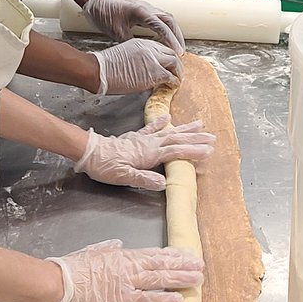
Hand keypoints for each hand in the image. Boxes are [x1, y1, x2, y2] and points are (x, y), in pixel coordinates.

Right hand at [40, 239, 203, 301]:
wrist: (60, 282)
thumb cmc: (72, 268)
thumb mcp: (91, 251)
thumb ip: (107, 248)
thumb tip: (117, 243)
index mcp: (122, 255)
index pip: (152, 253)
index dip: (170, 254)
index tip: (185, 254)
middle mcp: (129, 266)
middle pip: (161, 264)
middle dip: (182, 265)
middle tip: (199, 265)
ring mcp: (127, 282)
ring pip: (160, 278)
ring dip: (180, 279)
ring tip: (197, 280)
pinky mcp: (123, 299)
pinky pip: (148, 299)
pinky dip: (165, 298)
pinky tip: (179, 300)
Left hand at [77, 117, 214, 190]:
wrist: (90, 153)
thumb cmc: (105, 167)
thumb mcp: (124, 177)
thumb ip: (144, 179)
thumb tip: (164, 183)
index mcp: (149, 154)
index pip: (176, 152)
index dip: (192, 151)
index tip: (208, 151)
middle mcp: (150, 144)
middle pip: (177, 139)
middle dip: (195, 138)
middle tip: (212, 137)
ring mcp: (143, 139)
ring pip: (169, 132)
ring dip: (185, 129)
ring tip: (199, 124)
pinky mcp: (135, 137)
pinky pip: (152, 128)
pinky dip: (161, 123)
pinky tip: (168, 118)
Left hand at [83, 0, 184, 53]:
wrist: (96, 1)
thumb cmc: (104, 14)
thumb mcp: (116, 32)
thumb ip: (132, 42)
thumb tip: (144, 53)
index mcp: (141, 12)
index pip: (162, 27)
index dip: (171, 40)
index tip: (178, 52)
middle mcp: (147, 8)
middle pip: (170, 21)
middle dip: (177, 36)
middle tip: (182, 51)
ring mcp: (147, 8)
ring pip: (167, 18)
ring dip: (174, 31)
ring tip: (177, 46)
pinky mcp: (144, 10)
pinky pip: (160, 18)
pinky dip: (166, 28)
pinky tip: (166, 38)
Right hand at [95, 39, 181, 94]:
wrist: (99, 71)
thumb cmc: (105, 66)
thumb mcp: (125, 53)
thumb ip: (138, 57)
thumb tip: (144, 68)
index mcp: (142, 43)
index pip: (162, 47)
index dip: (167, 57)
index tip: (169, 64)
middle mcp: (150, 49)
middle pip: (171, 53)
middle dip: (177, 63)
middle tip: (177, 72)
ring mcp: (153, 60)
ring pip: (175, 63)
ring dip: (178, 72)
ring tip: (178, 79)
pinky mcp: (154, 73)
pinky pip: (171, 77)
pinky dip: (174, 82)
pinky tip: (173, 86)